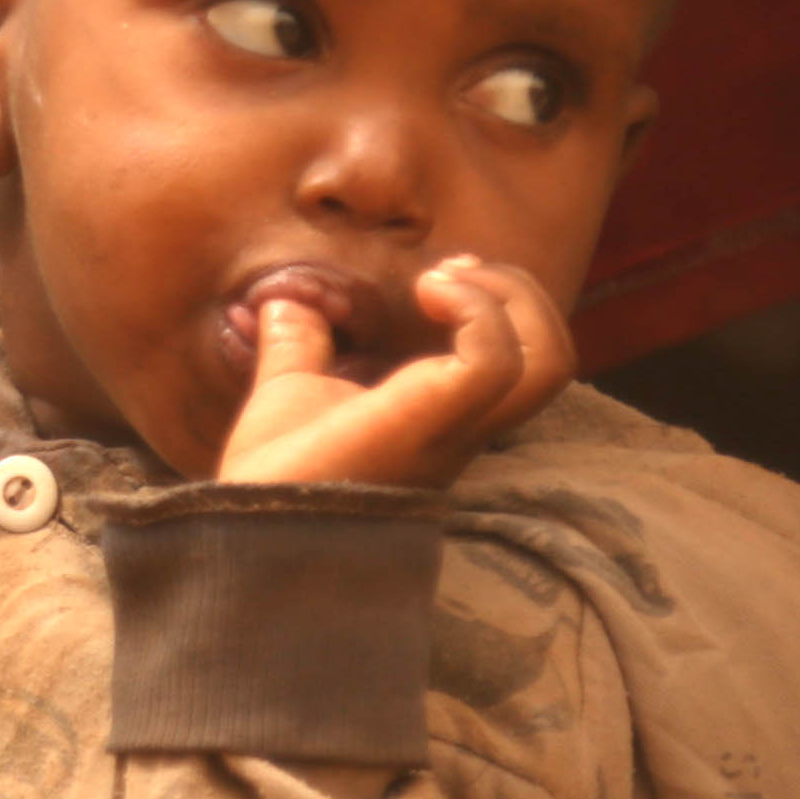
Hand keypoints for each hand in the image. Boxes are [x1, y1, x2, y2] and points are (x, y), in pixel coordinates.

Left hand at [213, 258, 572, 489]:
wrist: (246, 528)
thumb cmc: (272, 478)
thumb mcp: (289, 393)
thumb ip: (297, 347)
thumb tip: (280, 302)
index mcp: (441, 419)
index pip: (522, 366)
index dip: (503, 308)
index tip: (441, 276)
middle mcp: (462, 428)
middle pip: (553, 360)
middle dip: (519, 293)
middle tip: (450, 270)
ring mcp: (453, 429)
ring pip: (548, 362)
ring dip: (509, 298)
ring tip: (442, 280)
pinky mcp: (432, 425)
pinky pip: (496, 362)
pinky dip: (476, 310)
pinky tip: (426, 293)